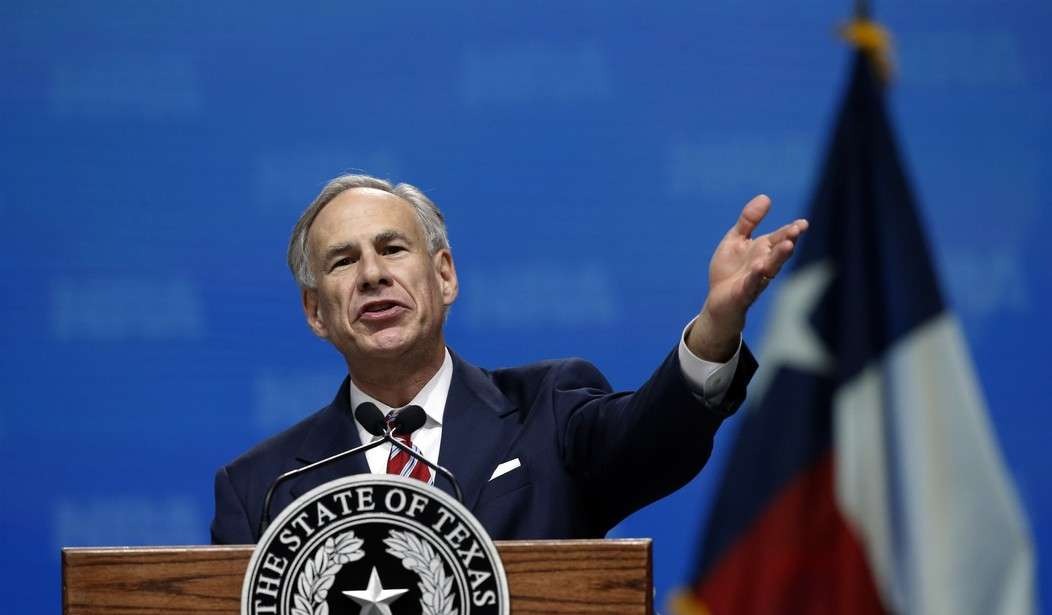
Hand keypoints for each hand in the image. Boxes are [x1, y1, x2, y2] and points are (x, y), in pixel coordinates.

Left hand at [686, 194, 807, 360]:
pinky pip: (751, 283)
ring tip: (788, 245)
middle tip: (797, 231)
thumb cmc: (730, 270)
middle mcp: (764, 263)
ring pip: (770, 267)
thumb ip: (749, 221)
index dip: (791, 230)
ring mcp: (756, 279)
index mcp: (763, 250)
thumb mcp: (736, 240)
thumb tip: (766, 197)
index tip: (803, 223)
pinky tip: (760, 267)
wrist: (718, 300)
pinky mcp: (744, 292)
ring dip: (779, 257)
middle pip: (779, 252)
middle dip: (788, 241)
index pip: (780, 237)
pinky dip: (755, 276)